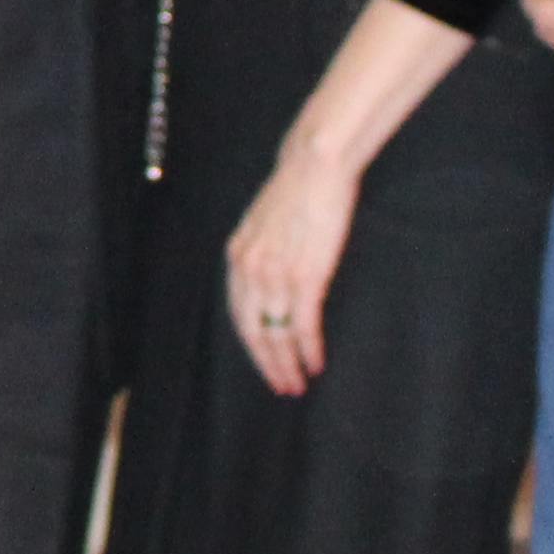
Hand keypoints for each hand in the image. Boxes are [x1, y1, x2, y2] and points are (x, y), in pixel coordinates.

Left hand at [224, 149, 360, 396]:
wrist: (314, 166)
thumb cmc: (296, 191)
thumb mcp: (263, 225)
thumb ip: (261, 254)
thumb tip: (270, 280)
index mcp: (238, 258)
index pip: (239, 315)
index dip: (252, 345)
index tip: (265, 365)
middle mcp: (250, 271)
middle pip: (254, 332)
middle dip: (268, 364)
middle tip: (283, 387)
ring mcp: (276, 276)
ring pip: (278, 334)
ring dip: (289, 363)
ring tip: (298, 383)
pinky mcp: (306, 277)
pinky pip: (304, 325)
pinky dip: (309, 349)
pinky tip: (316, 363)